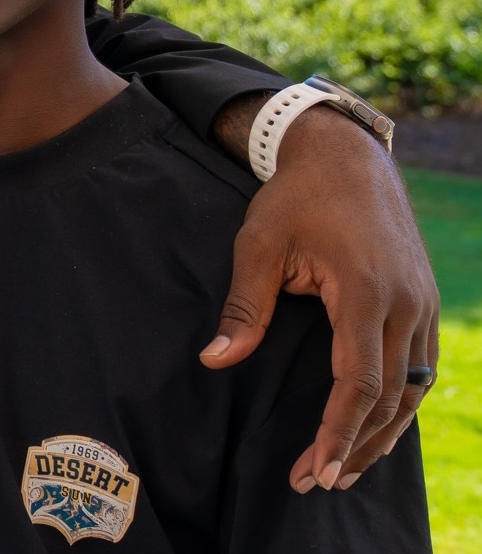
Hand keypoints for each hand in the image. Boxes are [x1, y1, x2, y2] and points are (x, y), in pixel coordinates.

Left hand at [202, 105, 437, 492]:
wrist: (348, 157)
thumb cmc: (297, 198)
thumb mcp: (260, 243)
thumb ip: (244, 305)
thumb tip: (214, 360)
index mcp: (367, 293)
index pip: (359, 382)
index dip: (339, 430)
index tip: (317, 468)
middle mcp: (406, 306)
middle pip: (390, 398)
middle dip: (354, 446)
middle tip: (316, 482)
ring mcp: (423, 306)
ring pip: (413, 390)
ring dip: (381, 434)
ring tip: (344, 471)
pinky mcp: (425, 305)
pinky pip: (422, 370)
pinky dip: (400, 405)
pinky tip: (375, 428)